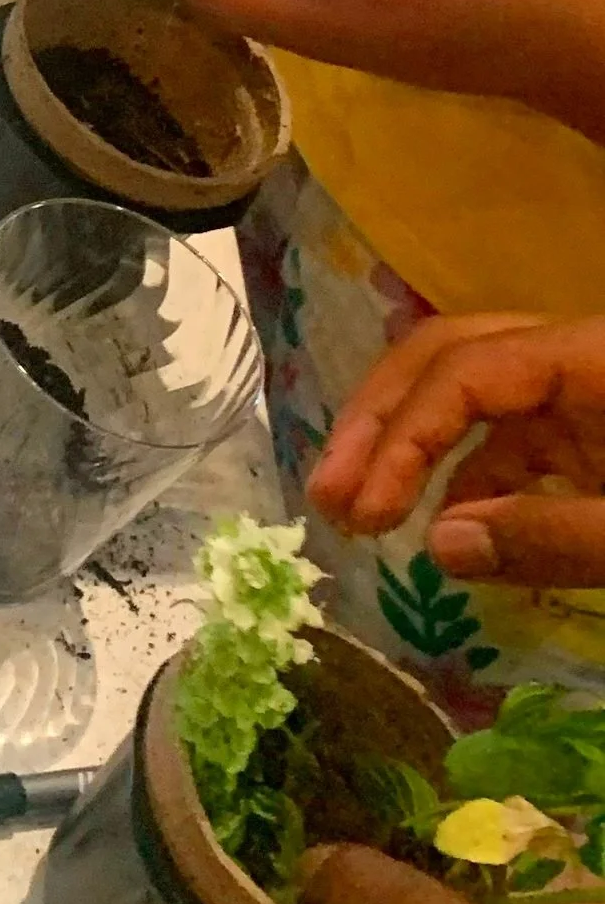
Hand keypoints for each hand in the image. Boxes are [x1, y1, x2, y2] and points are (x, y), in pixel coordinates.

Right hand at [310, 315, 604, 588]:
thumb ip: (551, 538)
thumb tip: (437, 546)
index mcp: (588, 356)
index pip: (463, 370)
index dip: (402, 436)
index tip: (366, 513)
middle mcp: (568, 356)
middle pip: (445, 358)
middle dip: (377, 422)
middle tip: (325, 492)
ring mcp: (578, 391)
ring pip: (469, 396)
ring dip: (409, 450)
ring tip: (358, 514)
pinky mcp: (589, 431)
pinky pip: (509, 439)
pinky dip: (463, 479)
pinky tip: (440, 528)